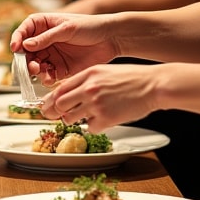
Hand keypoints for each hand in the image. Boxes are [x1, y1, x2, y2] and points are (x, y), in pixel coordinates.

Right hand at [11, 12, 119, 83]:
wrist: (111, 38)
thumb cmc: (90, 26)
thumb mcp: (67, 29)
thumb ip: (46, 38)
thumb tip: (26, 45)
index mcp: (43, 25)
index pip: (23, 31)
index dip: (17, 39)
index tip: (15, 48)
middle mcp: (44, 41)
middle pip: (26, 52)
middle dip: (25, 60)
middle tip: (30, 66)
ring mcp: (52, 55)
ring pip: (35, 65)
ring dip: (35, 71)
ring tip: (41, 72)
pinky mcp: (60, 68)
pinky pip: (48, 75)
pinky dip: (46, 78)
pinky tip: (50, 78)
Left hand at [39, 61, 160, 128]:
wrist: (152, 85)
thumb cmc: (131, 78)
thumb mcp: (104, 71)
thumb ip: (86, 80)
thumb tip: (69, 92)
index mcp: (88, 74)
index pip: (60, 89)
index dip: (50, 100)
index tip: (46, 106)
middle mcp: (89, 88)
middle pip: (60, 105)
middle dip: (55, 112)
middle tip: (56, 116)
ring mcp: (96, 104)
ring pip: (71, 118)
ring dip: (74, 120)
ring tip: (84, 116)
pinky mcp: (106, 118)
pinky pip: (90, 128)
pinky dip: (94, 127)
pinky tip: (103, 120)